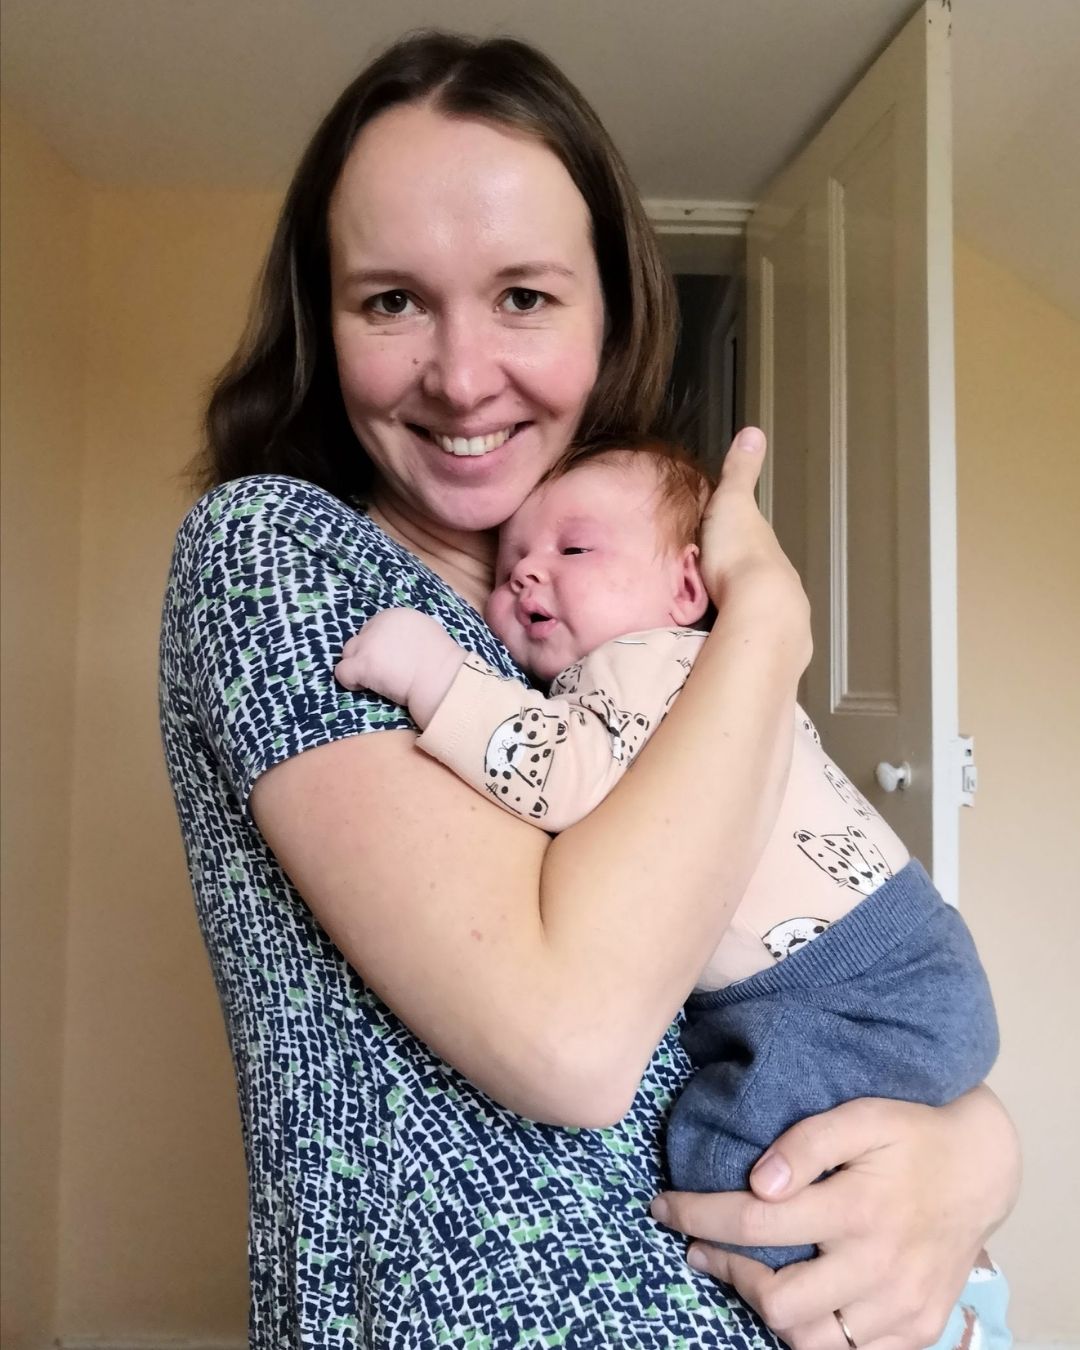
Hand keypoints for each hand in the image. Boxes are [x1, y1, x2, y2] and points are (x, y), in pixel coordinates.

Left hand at [335, 609, 464, 724]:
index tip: (393, 661)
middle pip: (360, 640)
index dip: (381, 647)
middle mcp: (378, 624)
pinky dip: (351, 682)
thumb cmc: (442, 662)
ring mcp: (368, 644)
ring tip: (376, 681)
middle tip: (384, 672)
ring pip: (349, 654)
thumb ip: (408, 635)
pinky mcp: (362, 663)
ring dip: (359, 666)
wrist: (442, 677)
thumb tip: (401, 647)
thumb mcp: (426, 634)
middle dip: (368, 655)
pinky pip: (343, 672)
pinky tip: (366, 687)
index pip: (374, 629)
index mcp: (396, 615)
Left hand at [652, 1091, 1018, 1349]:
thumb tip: (758, 1182)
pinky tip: (798, 1301)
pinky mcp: (919, 1327)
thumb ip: (806, 1143)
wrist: (981, 1167)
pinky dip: (816, 1336)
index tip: (664, 1207)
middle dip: (725, 1271)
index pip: (754, 1223)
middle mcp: (878, 1266)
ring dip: (767, 1309)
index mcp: (857, 1209)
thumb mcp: (860, 1116)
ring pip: (812, 1341)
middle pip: (778, 1301)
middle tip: (700, 1245)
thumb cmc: (910, 1133)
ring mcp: (901, 1306)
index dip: (697, 1216)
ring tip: (744, 1273)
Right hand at [700, 428, 809, 658]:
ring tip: (712, 617)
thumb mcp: (732, 503)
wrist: (760, 608)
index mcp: (765, 547)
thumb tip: (753, 433)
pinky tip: (723, 640)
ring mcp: (775, 613)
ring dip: (737, 611)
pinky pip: (747, 633)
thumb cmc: (740, 553)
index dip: (736, 543)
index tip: (719, 547)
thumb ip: (740, 473)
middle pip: (753, 578)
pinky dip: (737, 634)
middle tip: (709, 586)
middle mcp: (777, 579)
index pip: (751, 542)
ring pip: (752, 609)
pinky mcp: (766, 642)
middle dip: (736, 581)